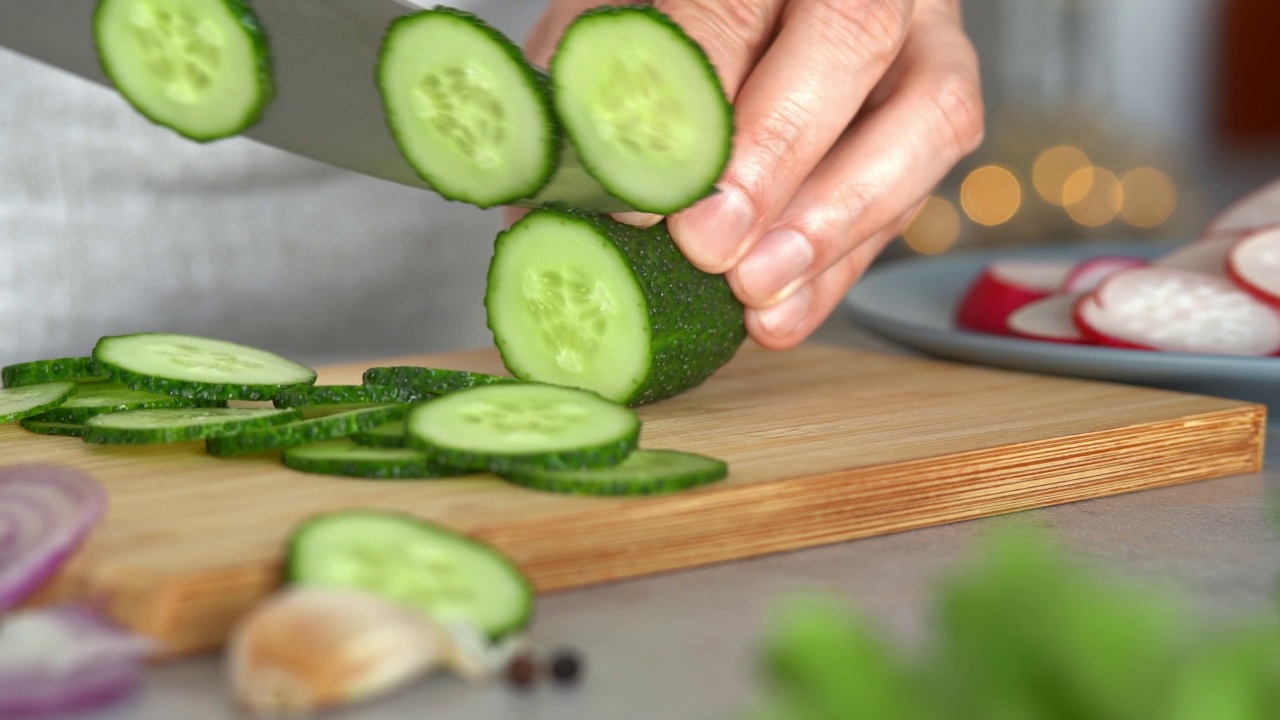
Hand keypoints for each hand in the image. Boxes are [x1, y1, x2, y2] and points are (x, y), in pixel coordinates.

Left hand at [521, 0, 983, 348]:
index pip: (732, 5)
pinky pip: (919, 192)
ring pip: (931, 114)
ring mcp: (922, 37)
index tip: (644, 199)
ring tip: (754, 291)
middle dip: (777, 154)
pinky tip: (779, 315)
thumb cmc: (668, 22)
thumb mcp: (609, 23)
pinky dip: (844, 266)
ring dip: (836, 218)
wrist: (751, 25)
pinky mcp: (937, 112)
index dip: (691, 106)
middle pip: (851, 40)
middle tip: (710, 245)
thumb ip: (587, 89)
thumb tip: (559, 196)